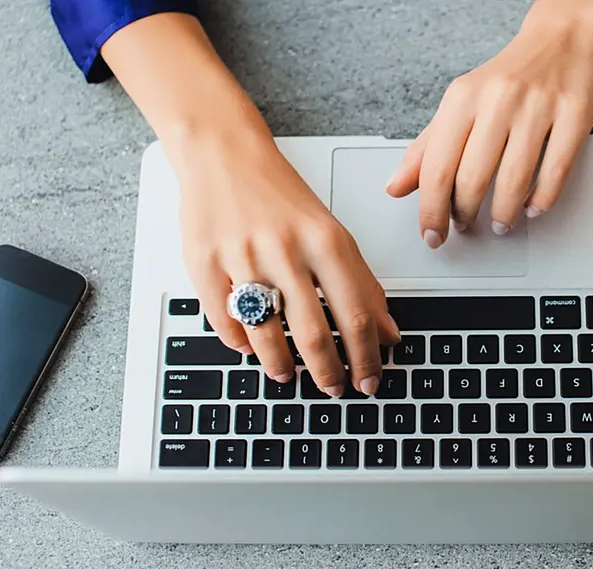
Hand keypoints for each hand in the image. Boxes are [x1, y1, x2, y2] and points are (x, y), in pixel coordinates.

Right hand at [174, 118, 400, 397]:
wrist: (223, 154)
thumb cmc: (280, 195)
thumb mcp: (331, 232)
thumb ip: (362, 283)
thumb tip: (389, 332)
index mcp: (324, 240)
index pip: (356, 314)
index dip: (367, 356)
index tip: (370, 380)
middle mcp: (285, 250)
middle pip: (314, 331)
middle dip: (328, 372)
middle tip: (334, 389)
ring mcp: (242, 258)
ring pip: (266, 333)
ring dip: (282, 365)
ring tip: (290, 375)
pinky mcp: (204, 263)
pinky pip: (223, 320)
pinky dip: (239, 343)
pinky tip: (251, 349)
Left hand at [386, 0, 592, 246]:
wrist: (563, 36)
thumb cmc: (508, 76)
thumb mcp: (460, 103)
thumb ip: (427, 147)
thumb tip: (396, 187)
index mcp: (463, 97)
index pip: (437, 167)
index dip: (431, 210)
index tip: (432, 234)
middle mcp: (498, 99)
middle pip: (472, 179)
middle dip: (466, 215)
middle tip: (466, 226)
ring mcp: (538, 107)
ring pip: (514, 181)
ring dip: (504, 215)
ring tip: (500, 224)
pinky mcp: (574, 114)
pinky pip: (556, 171)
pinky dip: (542, 200)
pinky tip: (532, 207)